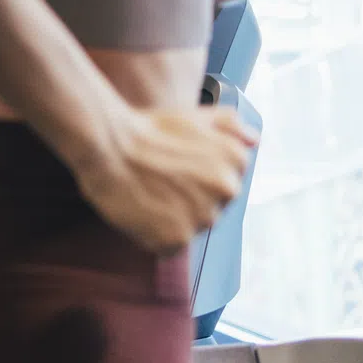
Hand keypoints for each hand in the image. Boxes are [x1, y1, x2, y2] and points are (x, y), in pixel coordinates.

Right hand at [76, 106, 255, 254]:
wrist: (108, 144)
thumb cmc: (147, 129)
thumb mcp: (194, 116)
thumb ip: (230, 125)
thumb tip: (254, 141)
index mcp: (236, 160)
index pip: (224, 185)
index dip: (196, 179)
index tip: (175, 170)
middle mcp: (228, 190)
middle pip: (210, 209)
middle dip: (187, 201)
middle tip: (158, 183)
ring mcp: (204, 216)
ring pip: (191, 228)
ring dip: (171, 220)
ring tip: (147, 195)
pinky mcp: (179, 238)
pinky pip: (169, 247)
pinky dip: (153, 236)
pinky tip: (140, 212)